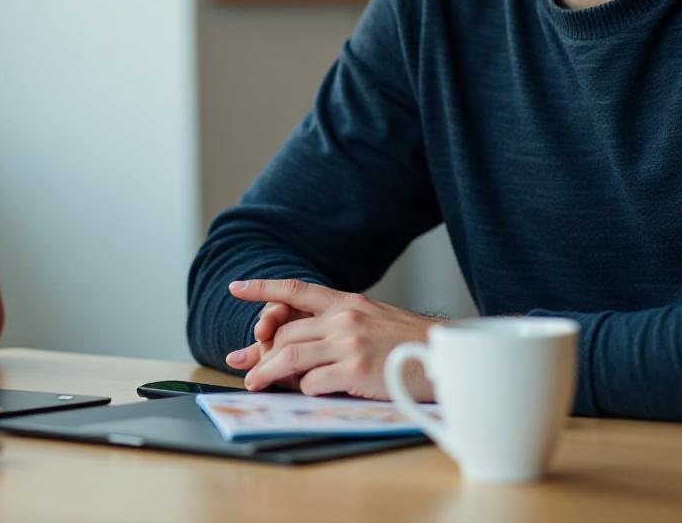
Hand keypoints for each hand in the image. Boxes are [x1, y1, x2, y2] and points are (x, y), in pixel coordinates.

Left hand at [224, 278, 442, 398]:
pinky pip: (312, 382)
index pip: (295, 289)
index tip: (235, 288)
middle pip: (285, 331)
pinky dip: (302, 390)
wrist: (446, 359)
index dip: (262, 287)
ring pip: (289, 355)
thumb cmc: (410, 346)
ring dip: (266, 372)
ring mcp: (350, 343)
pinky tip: (307, 393)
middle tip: (246, 367)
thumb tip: (296, 347)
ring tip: (255, 383)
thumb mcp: (374, 322)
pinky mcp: (355, 370)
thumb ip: (337, 328)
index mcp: (348, 302)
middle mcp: (345, 318)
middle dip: (261, 350)